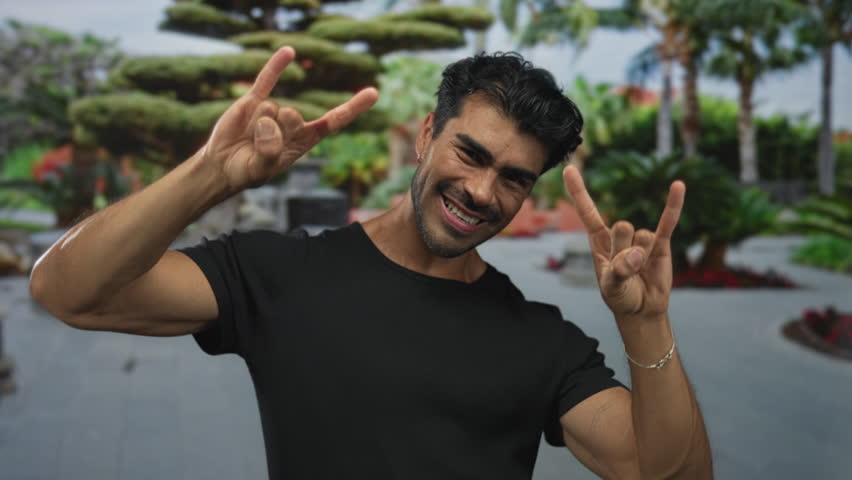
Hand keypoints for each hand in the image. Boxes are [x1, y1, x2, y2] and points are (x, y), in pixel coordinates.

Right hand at [201, 46, 378, 192]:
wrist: (220, 166)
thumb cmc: (246, 171)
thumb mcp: (261, 170)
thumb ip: (268, 152)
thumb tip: (269, 122)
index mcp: (304, 141)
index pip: (333, 121)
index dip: (352, 108)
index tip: (373, 92)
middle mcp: (293, 123)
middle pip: (295, 116)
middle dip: (277, 131)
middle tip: (259, 145)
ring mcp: (274, 110)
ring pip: (273, 109)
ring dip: (257, 125)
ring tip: (247, 137)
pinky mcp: (254, 100)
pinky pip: (267, 79)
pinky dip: (277, 66)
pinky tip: (290, 51)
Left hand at [562, 165, 684, 320]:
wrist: (641, 310)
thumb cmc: (620, 297)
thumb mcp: (612, 288)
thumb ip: (619, 271)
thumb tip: (638, 254)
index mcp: (599, 242)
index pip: (588, 212)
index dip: (578, 191)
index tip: (568, 168)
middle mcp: (618, 236)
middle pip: (622, 227)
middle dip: (624, 249)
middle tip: (626, 270)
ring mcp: (640, 239)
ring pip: (642, 235)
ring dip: (642, 255)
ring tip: (640, 271)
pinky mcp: (661, 244)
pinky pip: (668, 222)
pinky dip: (674, 205)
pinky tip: (678, 186)